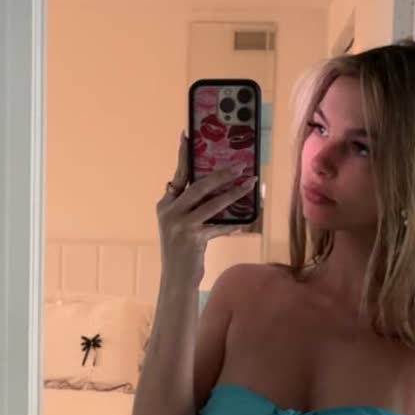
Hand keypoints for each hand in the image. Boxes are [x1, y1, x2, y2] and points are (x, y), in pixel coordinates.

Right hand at [156, 133, 257, 275]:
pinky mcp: (193, 238)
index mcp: (165, 204)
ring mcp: (180, 225)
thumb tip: (212, 185)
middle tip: (240, 165)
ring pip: (212, 202)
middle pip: (198, 185)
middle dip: (221, 174)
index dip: (183, 154)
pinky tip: (247, 219)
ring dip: (234, 193)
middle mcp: (170, 211)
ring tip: (250, 183)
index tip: (186, 134)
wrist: (176, 279)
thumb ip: (187, 205)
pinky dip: (234, 223)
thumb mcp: (177, 224)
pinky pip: (219, 225)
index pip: (178, 174)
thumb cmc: (181, 250)